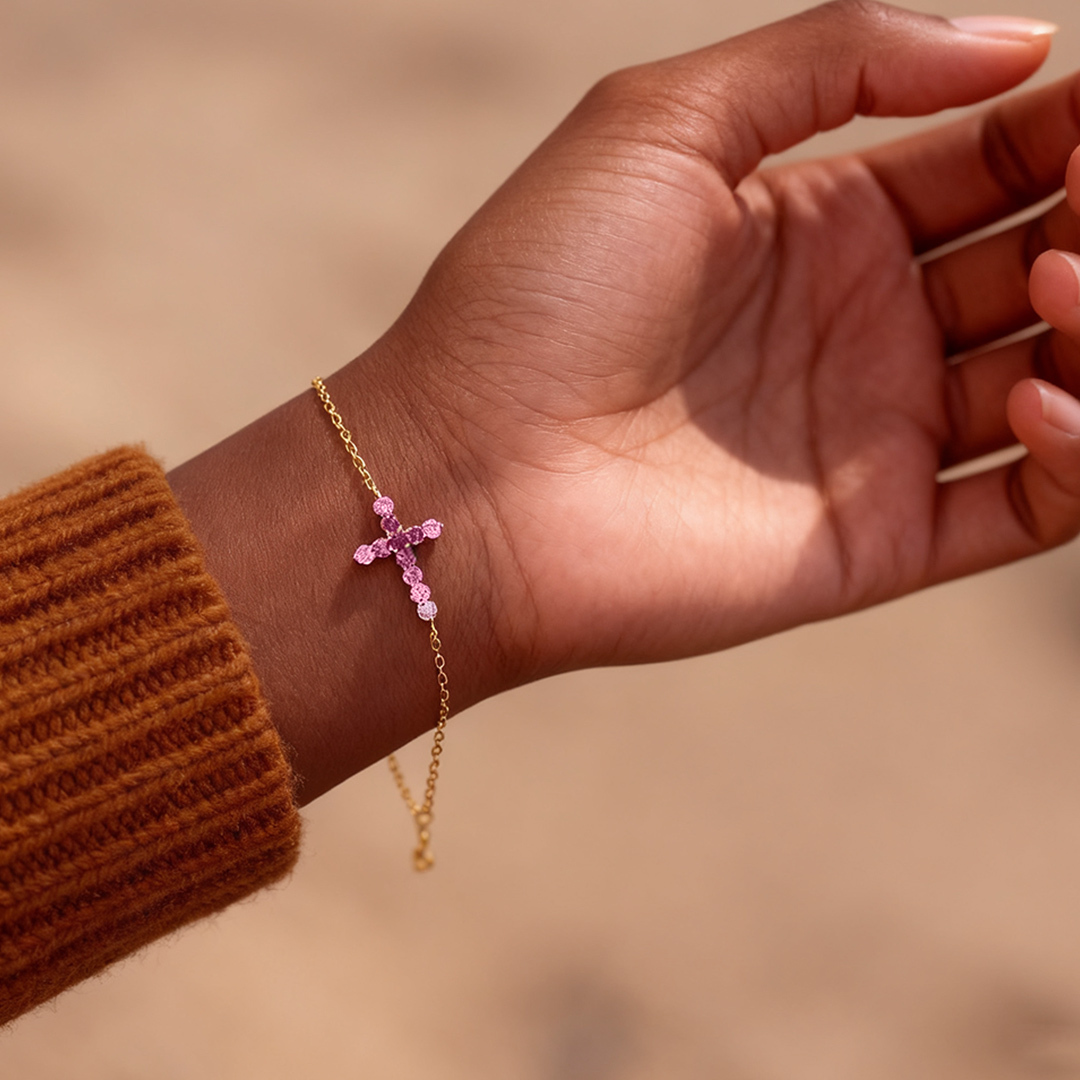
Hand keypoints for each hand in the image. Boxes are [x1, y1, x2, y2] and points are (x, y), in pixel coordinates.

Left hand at [172, 2, 1079, 798]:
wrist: (469, 472)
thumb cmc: (537, 294)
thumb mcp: (663, 123)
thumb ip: (832, 58)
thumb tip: (1019, 38)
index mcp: (817, 223)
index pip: (991, 158)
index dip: (1066, 127)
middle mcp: (858, 329)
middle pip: (1041, 260)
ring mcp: (872, 439)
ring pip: (1057, 376)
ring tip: (1067, 282)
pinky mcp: (877, 541)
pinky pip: (1029, 503)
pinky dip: (1075, 451)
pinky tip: (1038, 394)